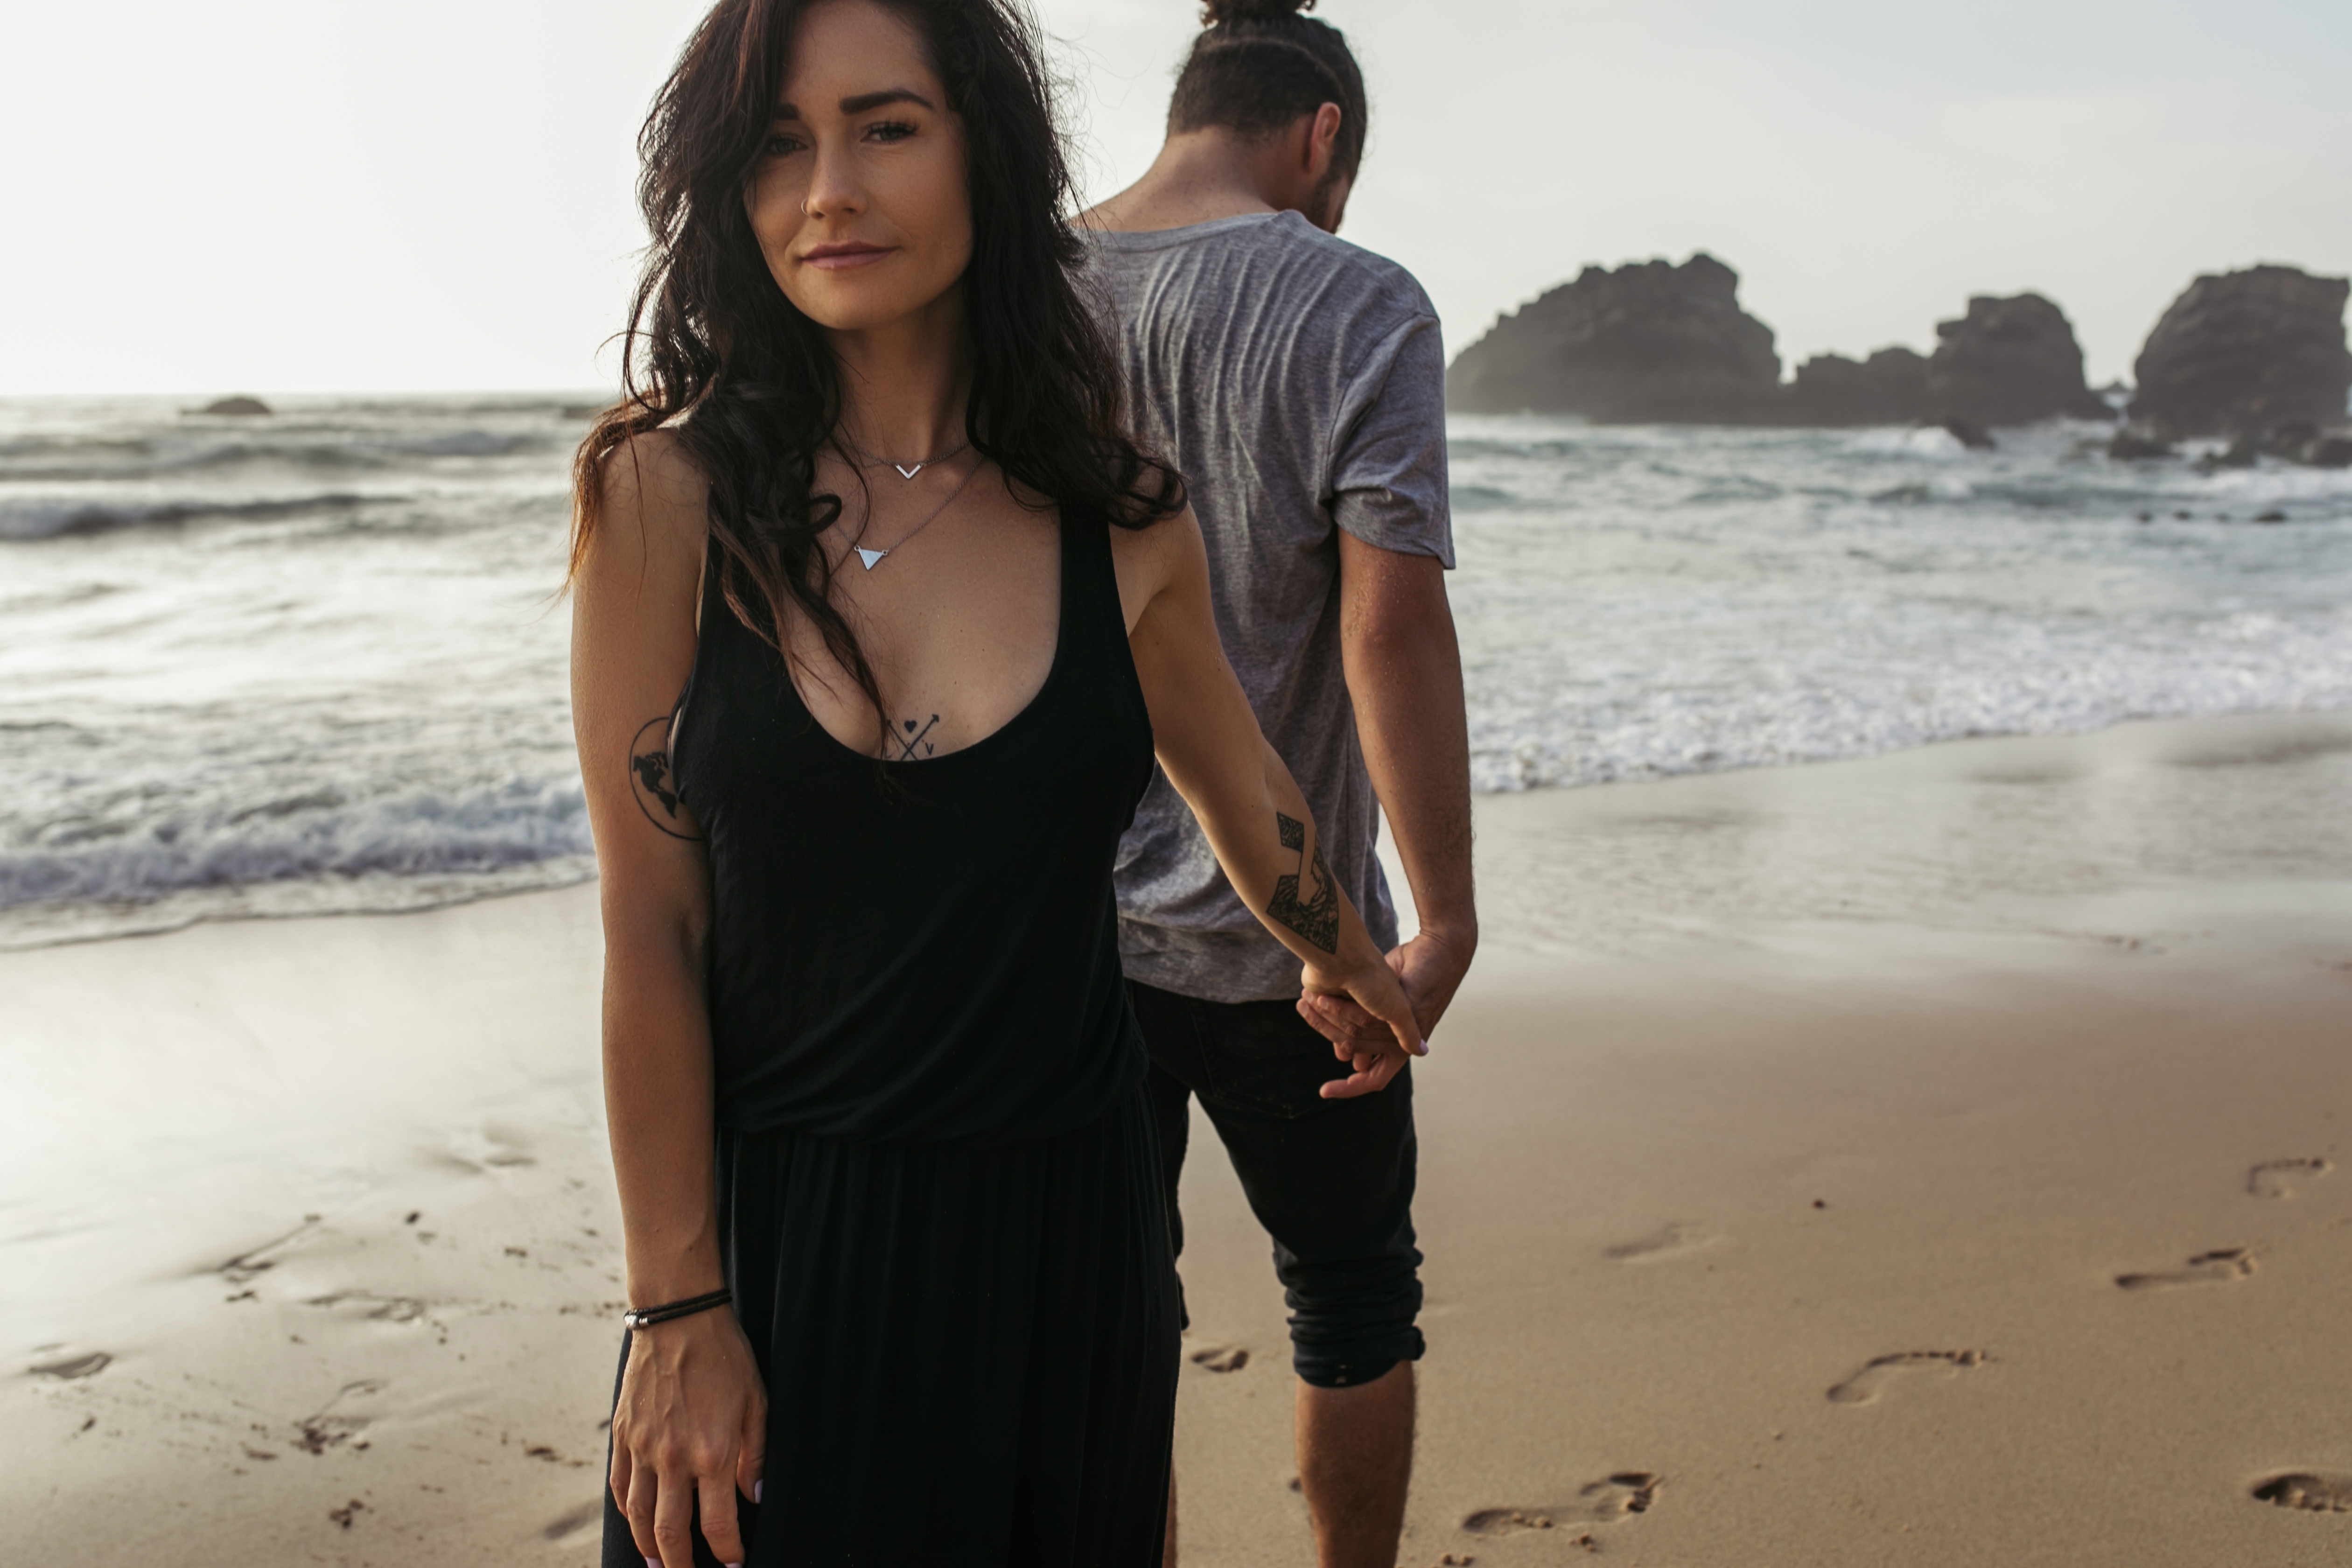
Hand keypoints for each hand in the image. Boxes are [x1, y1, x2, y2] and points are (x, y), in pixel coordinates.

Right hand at [612, 1305, 766, 1567]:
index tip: (733, 1565)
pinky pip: (620, 1486)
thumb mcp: (757, 1402)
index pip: (718, 1525)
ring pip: (639, 1517)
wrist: (678, 1318)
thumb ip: (756, 1455)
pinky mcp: (622, 1435)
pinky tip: (636, 1523)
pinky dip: (627, 1512)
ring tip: (657, 1564)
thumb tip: (755, 1496)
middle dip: (680, 1566)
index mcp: (713, 1453)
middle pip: (671, 1533)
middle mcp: (674, 1458)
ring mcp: (643, 1448)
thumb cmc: (725, 1357)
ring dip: (649, 1548)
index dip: (727, 1553)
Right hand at [1297, 928, 1474, 1082]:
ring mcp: (1410, 1030)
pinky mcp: (1410, 1011)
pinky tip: (1326, 995)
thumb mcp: (1382, 1004)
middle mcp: (1406, 1045)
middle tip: (1303, 1010)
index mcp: (1399, 1047)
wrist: (1441, 949)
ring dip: (1329, 1016)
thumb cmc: (1411, 972)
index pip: (1374, 1080)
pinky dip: (1343, 1008)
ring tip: (1309, 998)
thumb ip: (1365, 1028)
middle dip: (1326, 1032)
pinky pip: (1367, 1017)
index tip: (1324, 1091)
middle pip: (1357, 1052)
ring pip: (1359, 1035)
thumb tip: (1344, 1055)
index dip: (1349, 1089)